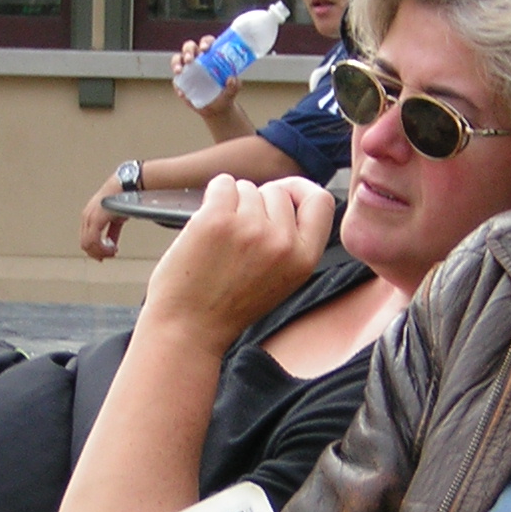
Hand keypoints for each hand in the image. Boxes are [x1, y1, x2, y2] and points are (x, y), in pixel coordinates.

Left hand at [80, 171, 125, 259]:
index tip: (105, 255)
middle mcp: (86, 217)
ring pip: (88, 245)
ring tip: (113, 252)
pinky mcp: (96, 220)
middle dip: (97, 254)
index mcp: (88, 216)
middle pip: (85, 245)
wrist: (126, 186)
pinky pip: (94, 241)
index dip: (94, 251)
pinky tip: (113, 249)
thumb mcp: (115, 219)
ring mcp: (90, 218)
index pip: (85, 239)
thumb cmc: (122, 198)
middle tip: (109, 256)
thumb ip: (111, 233)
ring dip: (101, 252)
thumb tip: (111, 245)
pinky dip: (103, 249)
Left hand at [140, 175, 334, 356]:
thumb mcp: (282, 279)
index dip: (301, 191)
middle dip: (258, 203)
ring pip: (248, 187)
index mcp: (304, 259)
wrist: (189, 327)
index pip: (321, 201)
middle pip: (278, 192)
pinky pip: (223, 184)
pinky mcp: (217, 220)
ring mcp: (250, 229)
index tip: (285, 195)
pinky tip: (208, 224)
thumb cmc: (228, 306)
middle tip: (240, 234)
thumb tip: (288, 195)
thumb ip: (292, 241)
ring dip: (233, 204)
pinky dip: (213, 196)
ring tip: (222, 239)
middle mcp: (282, 243)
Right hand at [171, 35, 241, 116]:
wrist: (218, 109)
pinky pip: (176, 80)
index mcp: (211, 56)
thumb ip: (234, 85)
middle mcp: (198, 59)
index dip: (205, 42)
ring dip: (176, 62)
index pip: (207, 42)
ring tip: (179, 71)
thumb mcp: (233, 90)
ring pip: (178, 58)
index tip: (205, 49)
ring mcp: (188, 70)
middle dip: (188, 50)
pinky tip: (183, 93)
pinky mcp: (181, 82)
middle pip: (190, 46)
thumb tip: (231, 78)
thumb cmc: (226, 93)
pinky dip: (178, 86)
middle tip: (190, 60)